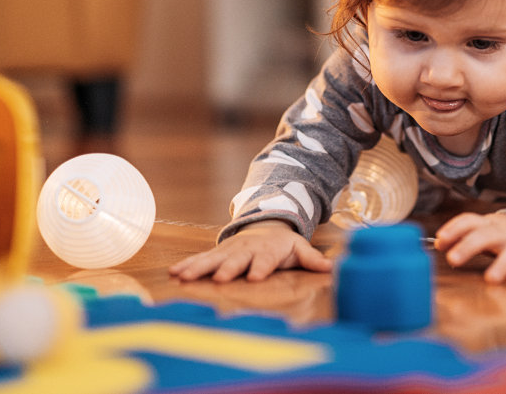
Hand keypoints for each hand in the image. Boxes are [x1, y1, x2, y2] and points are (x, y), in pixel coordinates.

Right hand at [168, 220, 331, 282]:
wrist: (264, 226)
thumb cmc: (283, 245)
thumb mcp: (299, 249)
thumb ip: (312, 259)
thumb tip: (332, 268)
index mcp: (269, 250)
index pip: (266, 259)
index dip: (261, 267)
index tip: (255, 277)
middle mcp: (247, 249)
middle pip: (237, 259)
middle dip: (227, 268)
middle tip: (218, 279)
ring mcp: (229, 250)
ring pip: (213, 259)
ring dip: (198, 268)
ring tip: (183, 277)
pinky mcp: (216, 253)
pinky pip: (200, 259)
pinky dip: (187, 265)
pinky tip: (173, 273)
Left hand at [434, 212, 505, 283]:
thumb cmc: (501, 236)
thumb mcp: (483, 231)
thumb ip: (462, 237)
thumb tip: (437, 244)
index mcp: (487, 225)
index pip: (468, 221)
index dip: (453, 229)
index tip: (439, 242)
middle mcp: (503, 231)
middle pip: (485, 235)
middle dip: (468, 246)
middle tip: (453, 259)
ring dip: (502, 265)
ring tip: (491, 279)